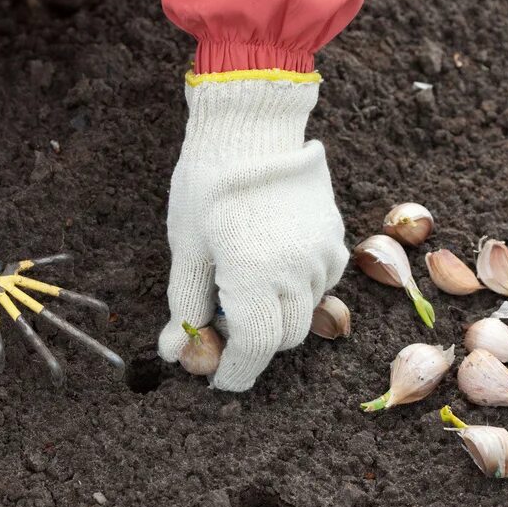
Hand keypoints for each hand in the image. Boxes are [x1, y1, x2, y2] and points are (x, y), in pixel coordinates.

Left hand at [158, 78, 348, 391]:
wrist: (251, 126)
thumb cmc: (209, 184)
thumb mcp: (186, 247)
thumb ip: (184, 305)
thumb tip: (173, 353)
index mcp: (254, 276)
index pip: (254, 348)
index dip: (235, 372)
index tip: (218, 380)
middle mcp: (295, 271)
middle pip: (282, 338)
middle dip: (253, 344)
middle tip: (222, 327)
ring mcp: (320, 255)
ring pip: (305, 313)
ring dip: (277, 316)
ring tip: (245, 288)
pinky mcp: (334, 238)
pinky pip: (321, 284)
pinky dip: (298, 291)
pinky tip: (273, 266)